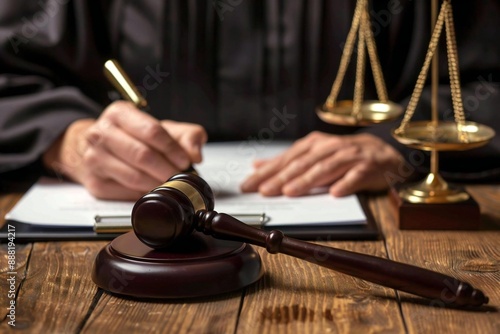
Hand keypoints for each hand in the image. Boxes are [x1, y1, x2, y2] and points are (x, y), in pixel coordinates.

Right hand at [43, 101, 206, 199]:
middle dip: (167, 169)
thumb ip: (187, 136)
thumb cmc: (136, 137)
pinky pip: (125, 192)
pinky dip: (144, 194)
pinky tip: (153, 190)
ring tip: (170, 184)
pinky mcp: (94, 182)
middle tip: (180, 177)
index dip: (172, 149)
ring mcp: (94, 158)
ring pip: (133, 176)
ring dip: (157, 183)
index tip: (185, 161)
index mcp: (119, 113)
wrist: (102, 148)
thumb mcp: (165, 128)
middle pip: (141, 155)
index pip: (151, 131)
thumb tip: (195, 155)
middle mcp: (101, 133)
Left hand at [240, 131, 403, 196]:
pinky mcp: (367, 167)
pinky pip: (355, 177)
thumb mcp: (313, 154)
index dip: (266, 172)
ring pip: (325, 169)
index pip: (286, 159)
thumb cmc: (343, 156)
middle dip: (281, 178)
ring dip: (307, 180)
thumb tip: (257, 165)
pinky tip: (335, 193)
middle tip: (264, 191)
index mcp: (314, 144)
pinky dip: (345, 184)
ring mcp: (349, 156)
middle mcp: (329, 148)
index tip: (248, 185)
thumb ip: (287, 161)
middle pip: (302, 164)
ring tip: (290, 192)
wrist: (383, 153)